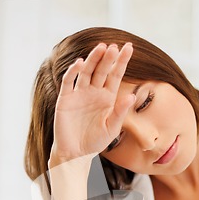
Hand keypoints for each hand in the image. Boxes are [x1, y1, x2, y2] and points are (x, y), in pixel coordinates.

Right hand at [50, 43, 134, 164]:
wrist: (75, 154)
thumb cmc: (95, 142)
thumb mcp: (111, 128)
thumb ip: (120, 112)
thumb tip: (132, 96)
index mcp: (107, 98)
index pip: (115, 75)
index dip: (121, 61)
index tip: (129, 47)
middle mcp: (93, 92)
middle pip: (101, 70)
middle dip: (108, 58)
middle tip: (114, 45)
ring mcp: (79, 94)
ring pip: (86, 71)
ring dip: (93, 59)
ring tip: (101, 48)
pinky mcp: (65, 99)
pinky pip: (69, 82)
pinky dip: (73, 72)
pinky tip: (80, 63)